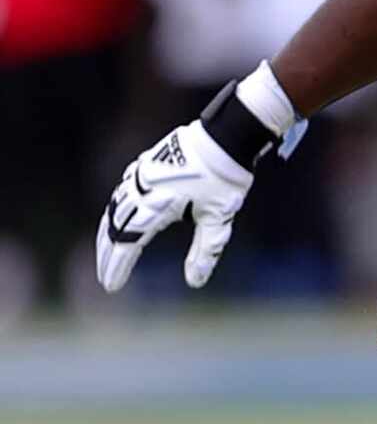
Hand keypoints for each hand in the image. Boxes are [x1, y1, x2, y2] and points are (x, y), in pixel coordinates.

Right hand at [94, 122, 255, 291]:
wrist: (225, 137)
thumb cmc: (224, 180)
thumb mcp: (218, 220)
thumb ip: (206, 251)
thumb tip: (195, 281)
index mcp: (156, 205)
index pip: (128, 243)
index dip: (117, 266)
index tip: (110, 285)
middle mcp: (141, 189)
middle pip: (114, 227)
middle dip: (108, 254)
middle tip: (104, 277)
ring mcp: (140, 175)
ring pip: (114, 209)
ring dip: (108, 234)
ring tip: (107, 254)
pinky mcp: (144, 166)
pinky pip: (121, 193)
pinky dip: (116, 212)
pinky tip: (117, 220)